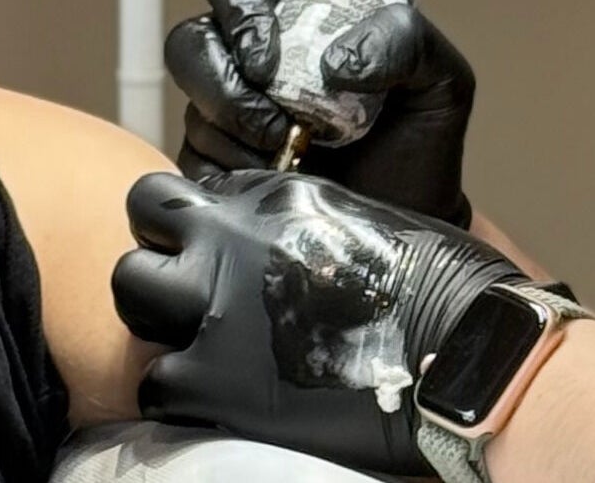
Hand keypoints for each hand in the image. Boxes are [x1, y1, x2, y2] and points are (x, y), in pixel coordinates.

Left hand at [113, 169, 524, 474]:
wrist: (463, 347)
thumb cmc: (437, 285)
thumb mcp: (359, 219)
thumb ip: (294, 228)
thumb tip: (268, 252)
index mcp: (270, 196)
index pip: (183, 194)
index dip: (193, 226)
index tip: (216, 255)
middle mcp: (228, 241)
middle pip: (138, 235)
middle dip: (158, 262)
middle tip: (194, 300)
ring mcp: (213, 310)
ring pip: (131, 305)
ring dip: (160, 325)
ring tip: (202, 350)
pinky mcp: (211, 383)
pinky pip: (154, 387)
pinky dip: (179, 397)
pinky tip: (220, 400)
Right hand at [166, 0, 478, 226]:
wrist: (407, 219)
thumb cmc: (418, 141)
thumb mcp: (439, 79)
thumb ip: (406, 41)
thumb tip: (337, 61)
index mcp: (296, 17)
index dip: (236, 2)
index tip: (270, 53)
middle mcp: (249, 61)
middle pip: (190, 40)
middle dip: (223, 79)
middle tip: (276, 116)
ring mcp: (225, 114)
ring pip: (193, 106)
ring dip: (237, 131)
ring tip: (291, 154)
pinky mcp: (213, 168)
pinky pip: (193, 161)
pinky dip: (233, 171)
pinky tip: (277, 181)